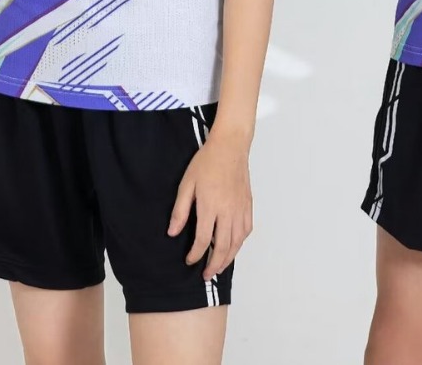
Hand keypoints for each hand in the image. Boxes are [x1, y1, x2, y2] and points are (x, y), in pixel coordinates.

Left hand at [168, 133, 252, 279]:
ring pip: (237, 241)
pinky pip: (247, 230)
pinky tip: (234, 246)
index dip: (196, 255)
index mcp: (210, 206)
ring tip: (219, 267)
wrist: (230, 146)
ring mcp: (240, 208)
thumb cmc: (207, 162)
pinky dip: (241, 242)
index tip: (190, 260)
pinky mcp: (248, 204)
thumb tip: (173, 233)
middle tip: (206, 275)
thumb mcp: (186, 184)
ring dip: (229, 258)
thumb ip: (180, 210)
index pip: (204, 240)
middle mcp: (228, 211)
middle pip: (223, 247)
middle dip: (214, 265)